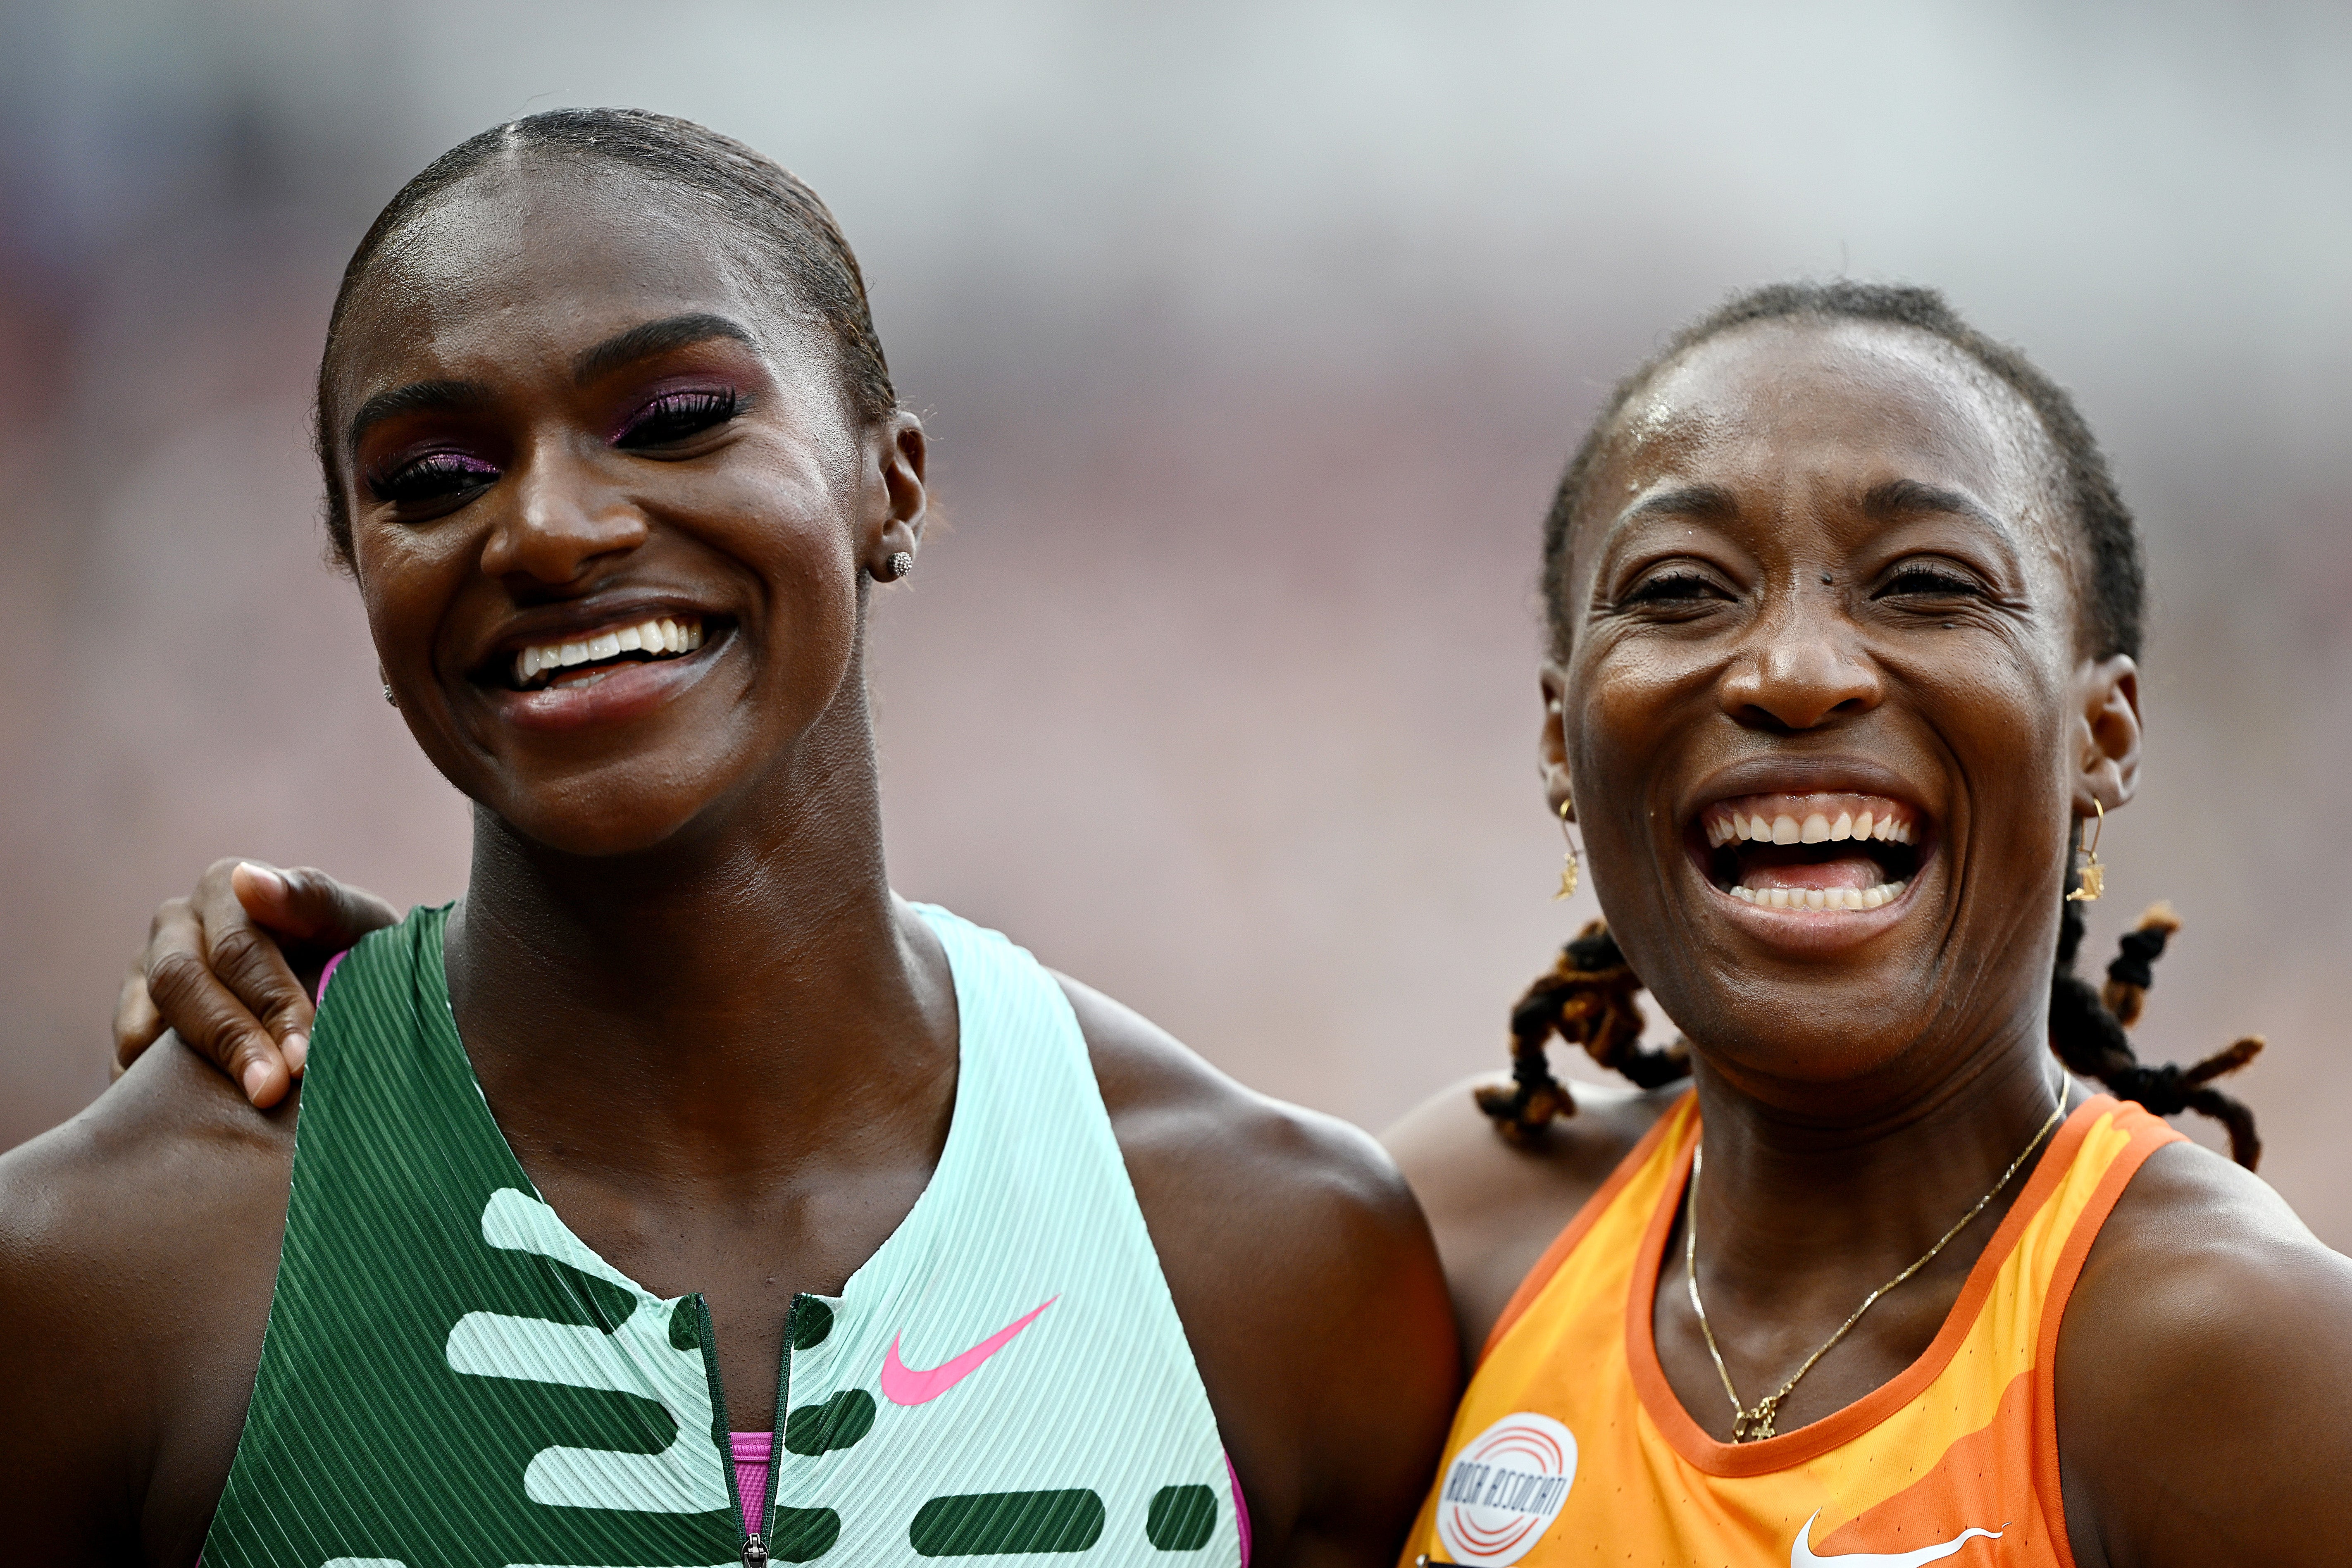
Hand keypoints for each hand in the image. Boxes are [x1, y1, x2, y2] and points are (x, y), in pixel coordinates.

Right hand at [112, 859, 399, 1106]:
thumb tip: (252, 882)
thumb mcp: (355, 924)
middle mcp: (177, 924)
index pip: (239, 947)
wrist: (344, 988)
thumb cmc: (356, 953)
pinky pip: (126, 1060)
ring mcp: (145, 973)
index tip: (304, 1058)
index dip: (274, 1003)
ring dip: (189, 1071)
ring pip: (143, 1023)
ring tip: (238, 1111)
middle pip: (183, 982)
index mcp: (229, 889)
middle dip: (232, 1041)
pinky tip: (197, 1122)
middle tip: (274, 1092)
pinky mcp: (133, 1021)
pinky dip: (154, 1092)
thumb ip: (314, 899)